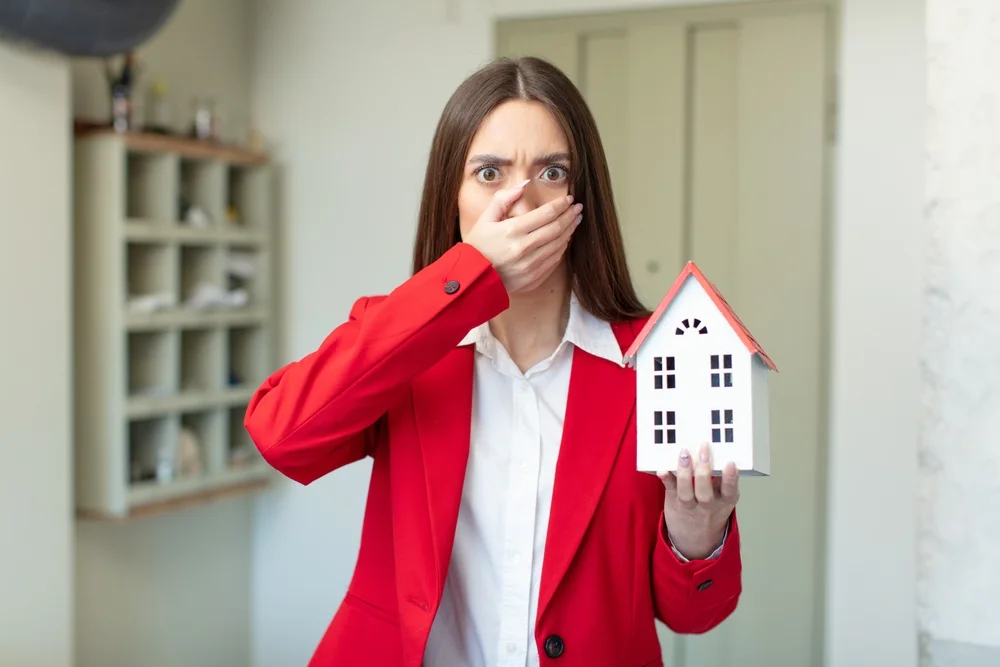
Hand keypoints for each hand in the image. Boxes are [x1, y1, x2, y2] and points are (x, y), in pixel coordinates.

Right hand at [464, 180, 582, 292]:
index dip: (561, 205)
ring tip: (575, 221)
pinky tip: (564, 239)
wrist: (473, 277)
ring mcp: (530, 265)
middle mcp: (524, 248)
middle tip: (578, 208)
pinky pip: (555, 261)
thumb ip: (503, 198)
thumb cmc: (478, 246)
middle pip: (557, 228)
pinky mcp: (533, 278)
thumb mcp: (485, 218)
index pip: (547, 213)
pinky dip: (562, 248)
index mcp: (512, 230)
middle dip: (570, 216)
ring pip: (559, 244)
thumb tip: (524, 184)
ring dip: (570, 231)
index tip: (569, 199)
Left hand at [658, 444, 738, 559]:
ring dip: (685, 472)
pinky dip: (666, 479)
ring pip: (686, 492)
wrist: (694, 540)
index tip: (731, 463)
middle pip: (705, 492)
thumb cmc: (709, 511)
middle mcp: (707, 506)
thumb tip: (716, 454)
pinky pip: (669, 490)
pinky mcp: (673, 501)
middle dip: (704, 470)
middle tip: (704, 449)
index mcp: (724, 502)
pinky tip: (662, 470)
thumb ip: (720, 481)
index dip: (731, 478)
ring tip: (685, 454)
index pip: (730, 491)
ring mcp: (689, 505)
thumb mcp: (722, 499)